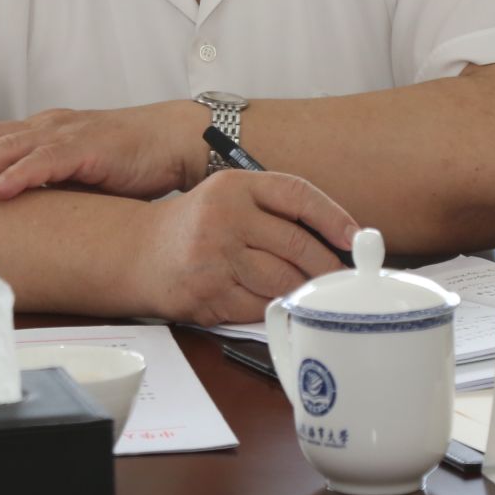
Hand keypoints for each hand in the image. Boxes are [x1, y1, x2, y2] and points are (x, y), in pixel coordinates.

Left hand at [0, 101, 196, 200]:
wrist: (175, 139)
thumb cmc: (126, 159)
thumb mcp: (74, 172)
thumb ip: (43, 184)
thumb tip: (7, 212)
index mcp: (39, 132)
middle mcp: (46, 127)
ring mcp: (67, 136)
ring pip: (10, 148)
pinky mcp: (91, 149)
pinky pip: (49, 162)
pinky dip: (21, 174)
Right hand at [131, 170, 359, 324]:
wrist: (137, 252)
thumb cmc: (195, 226)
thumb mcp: (228, 198)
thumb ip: (274, 209)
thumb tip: (336, 237)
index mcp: (234, 186)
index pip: (297, 194)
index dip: (333, 216)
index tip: (356, 237)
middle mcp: (224, 217)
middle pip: (296, 244)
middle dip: (327, 266)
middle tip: (343, 278)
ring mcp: (214, 257)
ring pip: (282, 280)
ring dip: (304, 291)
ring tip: (314, 294)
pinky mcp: (208, 294)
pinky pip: (258, 306)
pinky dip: (274, 308)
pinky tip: (277, 304)